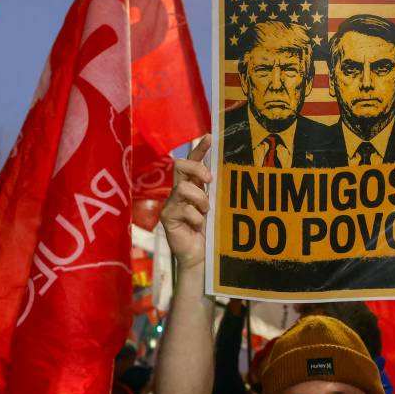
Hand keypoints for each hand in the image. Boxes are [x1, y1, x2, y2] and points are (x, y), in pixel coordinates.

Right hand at [160, 135, 212, 270]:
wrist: (200, 255)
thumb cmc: (209, 231)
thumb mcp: (215, 206)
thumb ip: (215, 191)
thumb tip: (227, 172)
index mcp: (192, 185)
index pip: (193, 161)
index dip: (200, 148)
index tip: (210, 137)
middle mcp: (179, 191)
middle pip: (180, 165)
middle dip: (196, 169)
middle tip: (210, 181)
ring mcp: (171, 203)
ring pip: (184, 188)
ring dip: (200, 200)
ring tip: (205, 213)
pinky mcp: (167, 216)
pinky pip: (184, 209)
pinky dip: (196, 218)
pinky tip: (197, 226)